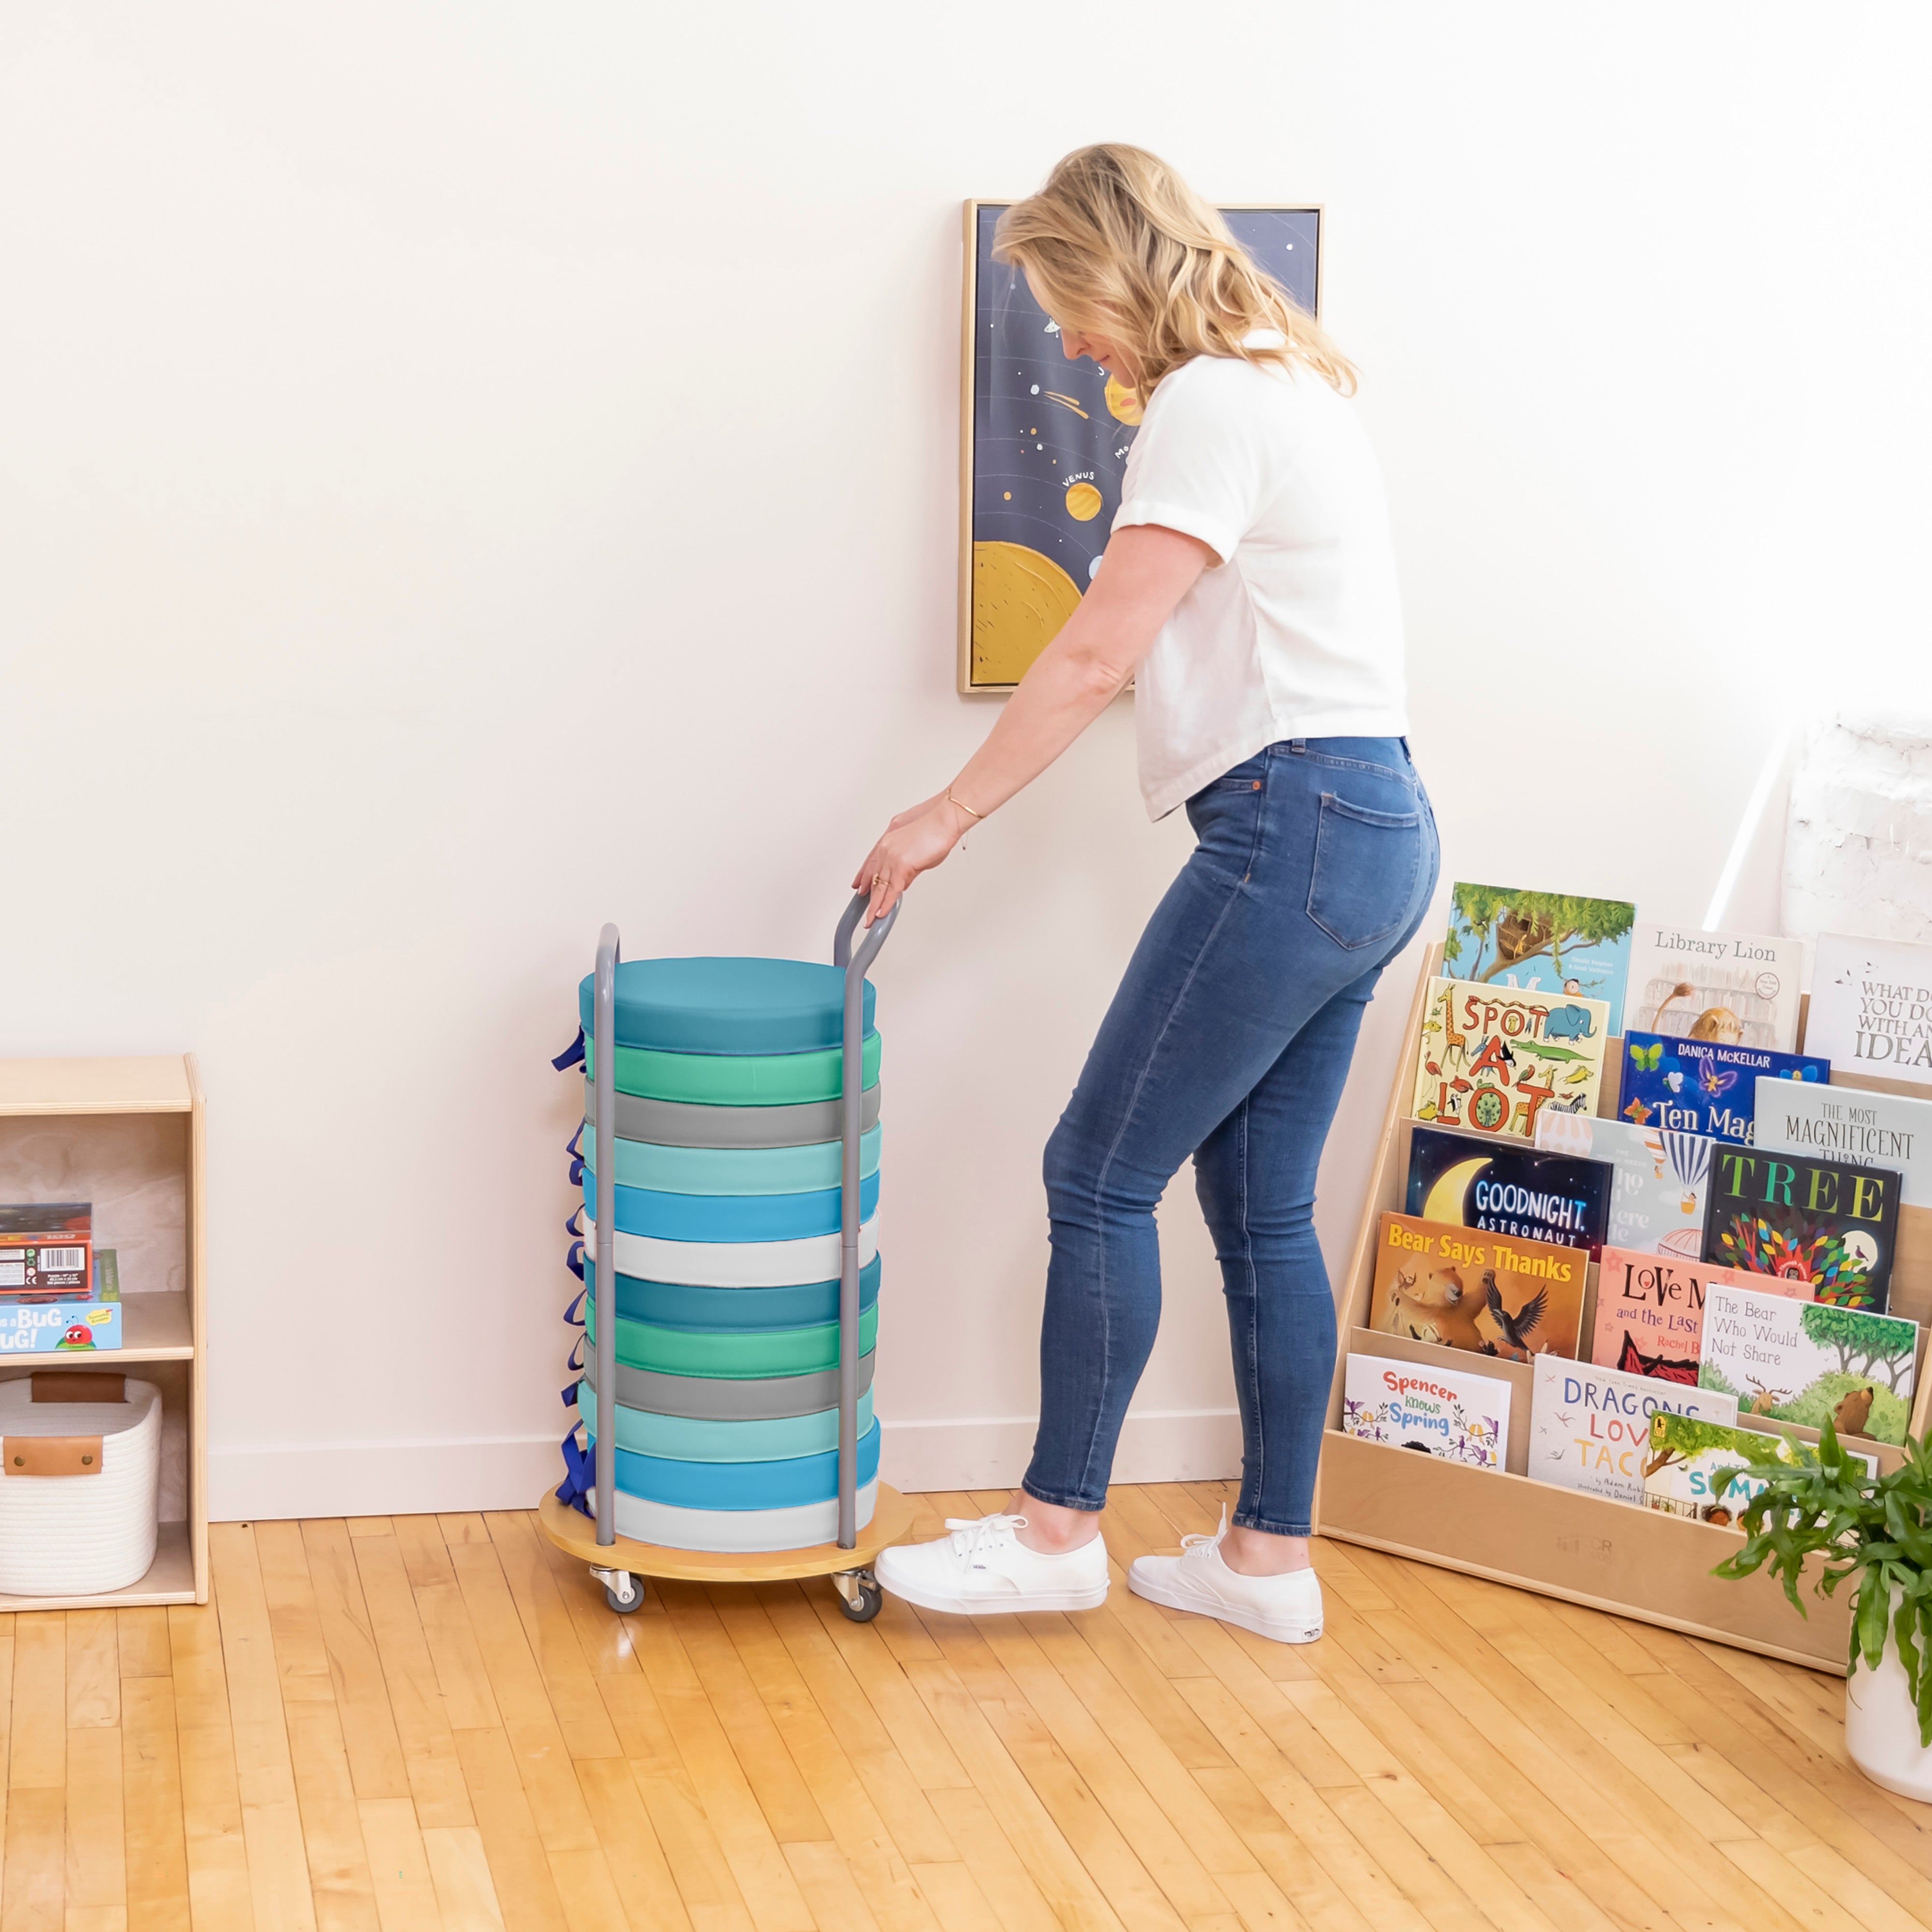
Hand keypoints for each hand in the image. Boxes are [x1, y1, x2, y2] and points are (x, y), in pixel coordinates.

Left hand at [852, 796, 967, 924]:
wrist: (943, 821)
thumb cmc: (935, 829)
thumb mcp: (917, 852)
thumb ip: (908, 868)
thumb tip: (904, 881)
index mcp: (887, 843)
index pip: (871, 865)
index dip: (864, 878)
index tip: (859, 887)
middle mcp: (886, 850)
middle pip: (874, 879)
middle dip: (868, 897)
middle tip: (864, 911)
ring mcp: (892, 858)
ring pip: (880, 888)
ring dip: (875, 906)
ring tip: (871, 920)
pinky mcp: (902, 866)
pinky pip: (891, 891)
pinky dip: (886, 904)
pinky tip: (881, 913)